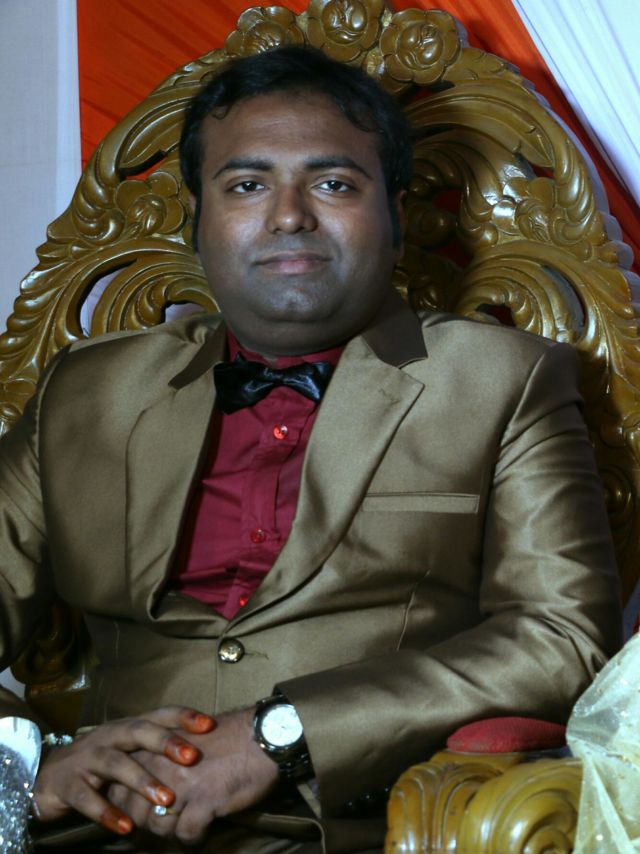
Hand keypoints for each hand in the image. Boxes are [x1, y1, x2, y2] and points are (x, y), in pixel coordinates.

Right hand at [32, 706, 214, 835]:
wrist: (48, 776)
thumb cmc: (102, 763)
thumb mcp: (130, 751)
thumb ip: (158, 752)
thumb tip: (205, 759)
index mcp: (128, 727)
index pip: (159, 715)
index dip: (184, 717)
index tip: (210, 725)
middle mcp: (110, 736)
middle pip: (139, 732)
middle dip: (166, 743)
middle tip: (192, 757)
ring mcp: (87, 758)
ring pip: (116, 764)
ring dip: (142, 780)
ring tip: (167, 798)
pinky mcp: (68, 784)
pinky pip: (88, 799)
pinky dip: (108, 813)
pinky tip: (126, 827)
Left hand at [108, 707, 278, 844]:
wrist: (263, 735)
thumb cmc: (227, 736)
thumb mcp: (185, 738)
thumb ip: (161, 756)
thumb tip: (147, 784)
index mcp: (154, 748)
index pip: (120, 787)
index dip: (130, 803)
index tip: (146, 807)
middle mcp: (161, 765)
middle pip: (135, 811)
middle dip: (148, 821)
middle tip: (169, 818)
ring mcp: (181, 784)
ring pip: (157, 825)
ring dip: (171, 830)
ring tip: (187, 823)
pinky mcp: (203, 801)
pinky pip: (186, 834)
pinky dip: (195, 837)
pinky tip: (205, 827)